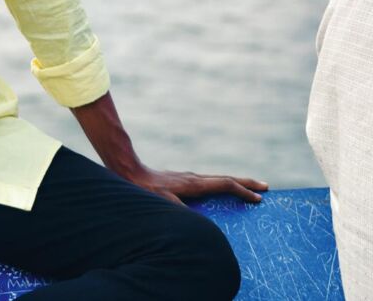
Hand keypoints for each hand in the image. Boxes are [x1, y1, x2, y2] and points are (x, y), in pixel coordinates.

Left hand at [122, 165, 268, 206]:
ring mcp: (190, 177)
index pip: (225, 184)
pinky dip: (223, 185)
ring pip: (219, 179)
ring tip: (251, 189)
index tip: (259, 198)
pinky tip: (223, 191)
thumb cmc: (146, 190)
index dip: (243, 191)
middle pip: (227, 179)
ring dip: (236, 183)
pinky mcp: (185, 180)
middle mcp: (195, 178)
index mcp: (194, 183)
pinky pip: (210, 182)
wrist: (130, 172)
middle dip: (247, 183)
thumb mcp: (164, 204)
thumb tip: (200, 223)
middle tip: (266, 187)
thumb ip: (181, 212)